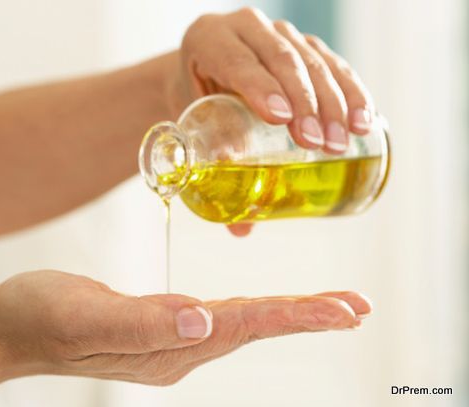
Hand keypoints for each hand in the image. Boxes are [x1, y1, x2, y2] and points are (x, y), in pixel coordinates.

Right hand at [0, 270, 371, 385]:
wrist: (6, 328)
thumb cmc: (38, 316)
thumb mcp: (84, 315)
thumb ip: (143, 322)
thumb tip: (202, 321)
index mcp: (165, 347)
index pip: (242, 327)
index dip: (294, 315)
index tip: (345, 310)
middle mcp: (175, 350)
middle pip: (253, 330)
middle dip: (307, 317)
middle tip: (357, 307)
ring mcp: (167, 342)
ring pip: (240, 325)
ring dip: (286, 314)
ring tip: (329, 307)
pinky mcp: (157, 327)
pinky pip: (217, 319)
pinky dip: (251, 310)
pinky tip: (263, 307)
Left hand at [169, 8, 373, 237]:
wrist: (201, 75)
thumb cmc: (194, 105)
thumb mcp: (193, 127)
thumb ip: (211, 169)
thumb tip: (241, 227)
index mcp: (207, 40)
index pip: (237, 61)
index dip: (260, 87)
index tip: (281, 120)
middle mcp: (244, 27)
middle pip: (282, 60)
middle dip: (306, 103)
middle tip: (319, 145)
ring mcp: (278, 33)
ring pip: (314, 60)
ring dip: (334, 102)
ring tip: (344, 141)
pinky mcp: (305, 44)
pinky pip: (333, 63)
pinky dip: (352, 91)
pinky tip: (365, 119)